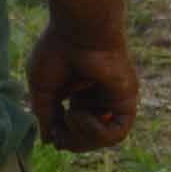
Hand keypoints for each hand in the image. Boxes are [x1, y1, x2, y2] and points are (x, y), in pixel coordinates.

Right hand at [29, 20, 139, 155]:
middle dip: (71, 142)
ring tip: (70, 115)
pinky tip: (80, 113)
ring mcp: (114, 99)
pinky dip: (96, 132)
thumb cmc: (58, 50)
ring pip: (104, 140)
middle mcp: (99, 98)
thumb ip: (46, 116)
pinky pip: (118, 132)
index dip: (64, 139)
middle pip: (90, 140)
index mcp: (81, 93)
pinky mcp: (126, 99)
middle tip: (59, 130)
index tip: (52, 132)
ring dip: (82, 138)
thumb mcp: (44, 89)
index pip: (76, 130)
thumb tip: (49, 141)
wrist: (77, 29)